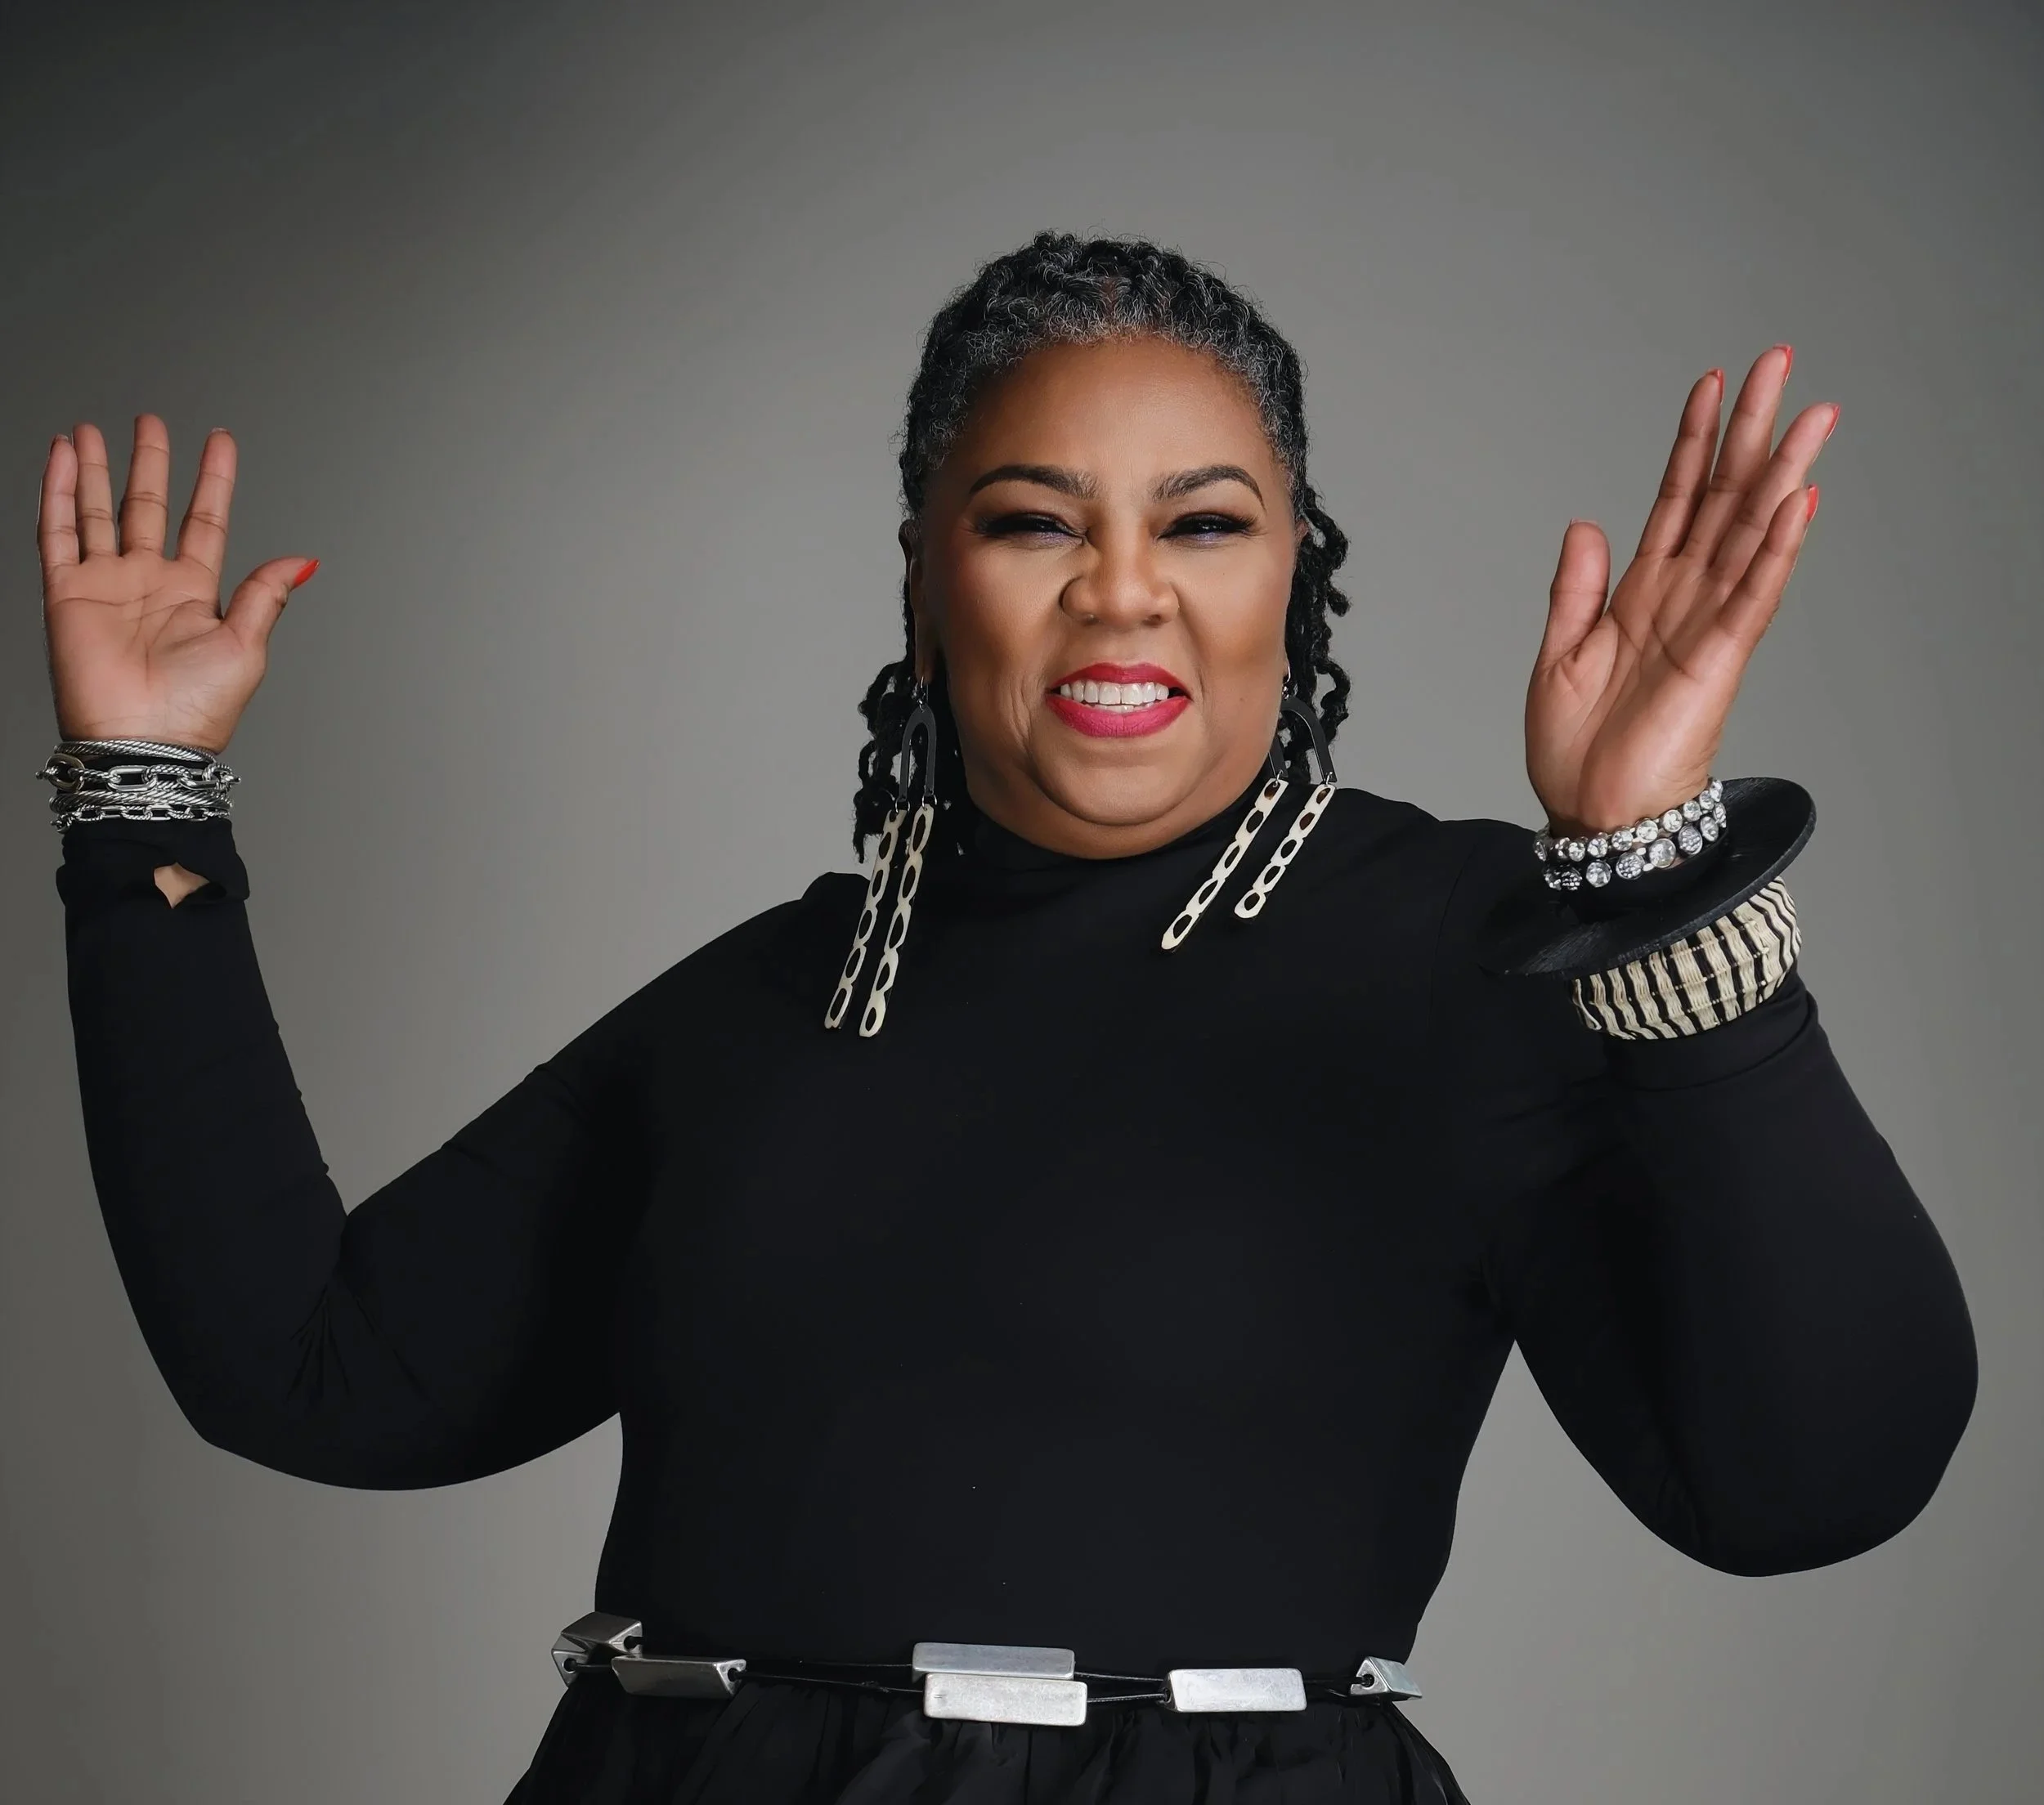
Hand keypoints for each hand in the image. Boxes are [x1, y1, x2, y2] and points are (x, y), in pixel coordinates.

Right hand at [38, 414, 316, 754]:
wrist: (145, 740)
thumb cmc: (198, 709)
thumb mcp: (246, 645)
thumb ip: (266, 594)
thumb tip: (304, 560)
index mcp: (196, 592)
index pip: (205, 520)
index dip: (213, 480)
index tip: (220, 440)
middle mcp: (150, 583)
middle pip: (148, 507)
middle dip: (149, 464)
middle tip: (151, 421)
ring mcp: (107, 584)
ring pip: (97, 511)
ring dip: (97, 470)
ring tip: (96, 430)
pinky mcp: (67, 593)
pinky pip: (58, 531)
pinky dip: (59, 492)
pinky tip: (64, 457)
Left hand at [1525, 345, 1833, 835]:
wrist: (1591, 814)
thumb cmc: (1577, 749)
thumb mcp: (1559, 656)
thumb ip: (1577, 589)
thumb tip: (1587, 522)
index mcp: (1641, 592)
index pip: (1676, 498)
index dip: (1691, 441)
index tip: (1710, 383)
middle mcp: (1682, 598)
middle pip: (1725, 498)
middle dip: (1751, 431)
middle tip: (1781, 364)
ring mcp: (1706, 625)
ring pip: (1752, 534)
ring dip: (1782, 474)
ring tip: (1812, 416)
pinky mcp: (1720, 661)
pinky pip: (1755, 596)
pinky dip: (1778, 549)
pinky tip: (1799, 502)